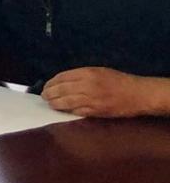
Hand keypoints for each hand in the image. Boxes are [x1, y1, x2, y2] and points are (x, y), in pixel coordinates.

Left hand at [42, 67, 169, 117]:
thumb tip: (63, 81)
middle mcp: (86, 85)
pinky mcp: (95, 111)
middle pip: (60, 90)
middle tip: (44, 95)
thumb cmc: (119, 81)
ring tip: (49, 103)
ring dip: (54, 103)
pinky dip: (68, 111)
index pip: (61, 77)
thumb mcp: (99, 71)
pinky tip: (63, 110)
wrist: (138, 94)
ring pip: (65, 102)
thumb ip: (81, 75)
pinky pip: (76, 111)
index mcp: (87, 73)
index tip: (47, 85)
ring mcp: (90, 100)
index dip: (51, 82)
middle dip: (49, 93)